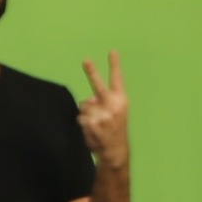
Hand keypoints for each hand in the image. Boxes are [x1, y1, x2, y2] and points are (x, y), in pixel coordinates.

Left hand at [78, 51, 130, 170]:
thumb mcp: (116, 112)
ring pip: (84, 106)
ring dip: (86, 113)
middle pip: (98, 86)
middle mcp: (112, 106)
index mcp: (121, 100)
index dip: (114, 65)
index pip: (117, 80)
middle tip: (85, 60)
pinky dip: (83, 123)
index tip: (112, 51)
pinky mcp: (91, 124)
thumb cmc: (115, 128)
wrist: (115, 150)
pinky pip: (80, 117)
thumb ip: (104, 101)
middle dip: (92, 72)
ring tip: (96, 123)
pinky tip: (92, 130)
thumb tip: (89, 99)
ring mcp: (101, 115)